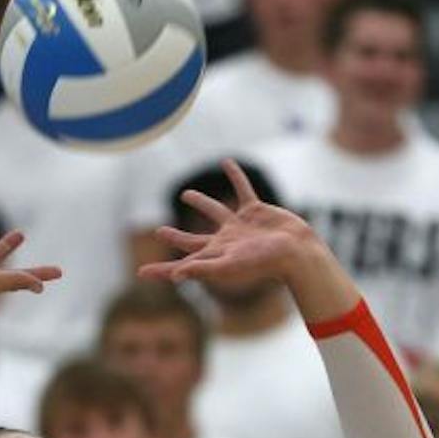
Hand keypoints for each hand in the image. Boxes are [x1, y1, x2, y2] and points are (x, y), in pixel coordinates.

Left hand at [143, 160, 327, 288]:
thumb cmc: (265, 263)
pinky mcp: (255, 211)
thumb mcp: (230, 267)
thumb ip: (202, 269)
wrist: (297, 251)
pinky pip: (242, 189)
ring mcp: (239, 226)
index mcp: (215, 258)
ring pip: (214, 211)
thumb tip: (176, 275)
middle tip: (159, 231)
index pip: (182, 264)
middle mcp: (224, 243)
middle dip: (176, 237)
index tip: (141, 273)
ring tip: (185, 195)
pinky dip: (235, 175)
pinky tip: (227, 162)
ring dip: (200, 203)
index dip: (162, 271)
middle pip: (193, 240)